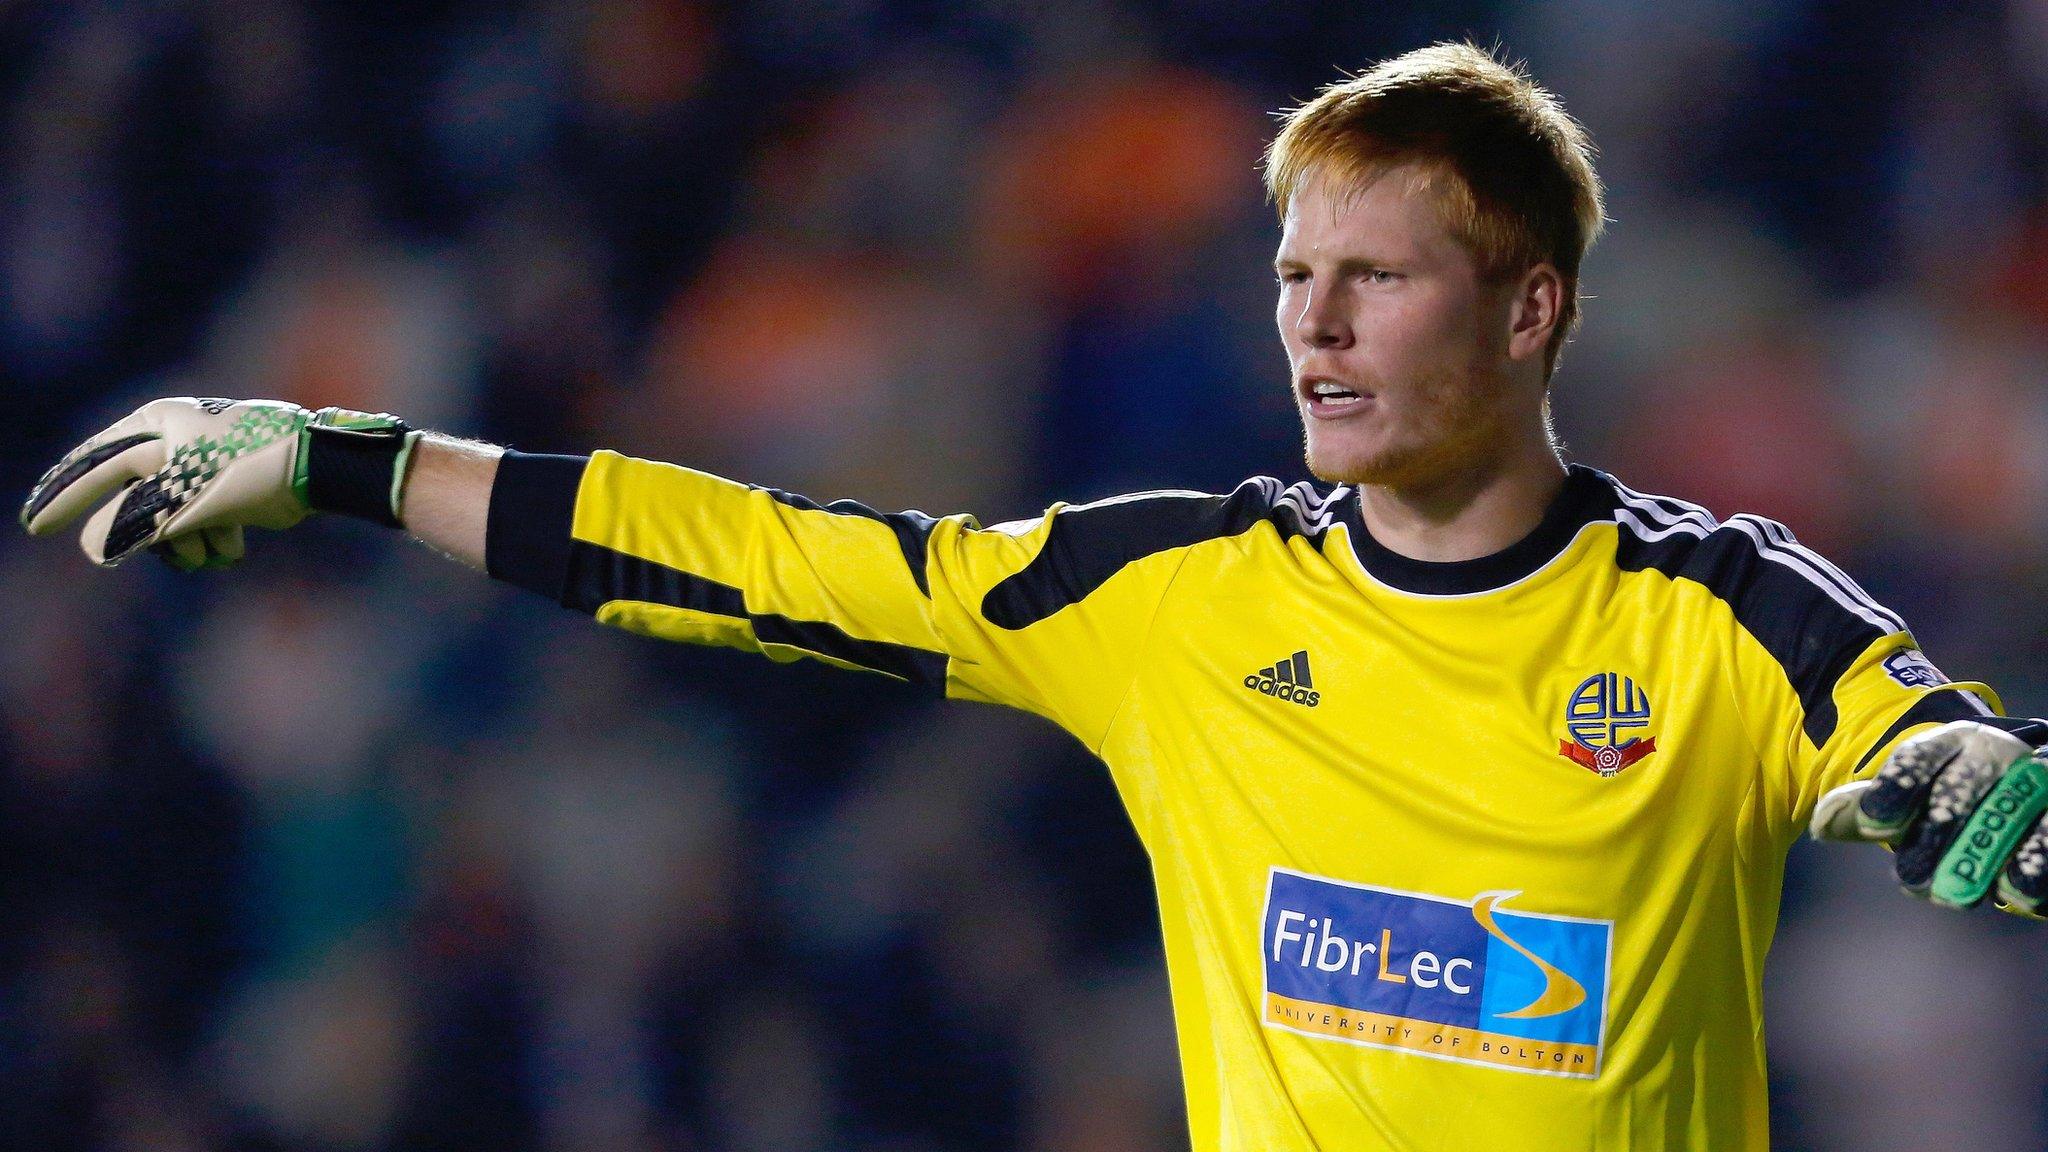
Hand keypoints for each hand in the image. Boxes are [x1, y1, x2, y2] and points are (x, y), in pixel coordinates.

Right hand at [20, 397, 415, 569]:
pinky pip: (200, 524)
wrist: (322, 467)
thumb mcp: (186, 499)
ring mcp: (200, 463)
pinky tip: (236, 541)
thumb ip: (134, 523)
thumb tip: (93, 549)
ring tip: (218, 546)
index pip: (97, 466)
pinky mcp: (226, 486)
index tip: (35, 525)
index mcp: (156, 425)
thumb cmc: (251, 471)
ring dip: (191, 543)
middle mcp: (173, 438)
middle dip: (159, 534)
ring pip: (169, 519)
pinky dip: (215, 539)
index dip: (64, 497)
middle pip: (136, 501)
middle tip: (181, 549)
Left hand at [1811, 720, 2047, 917]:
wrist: (2004, 784)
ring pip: (2008, 817)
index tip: (1873, 824)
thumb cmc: (1936, 798)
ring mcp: (2034, 783)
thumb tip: (1825, 823)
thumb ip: (1861, 810)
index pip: (1916, 761)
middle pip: (1959, 794)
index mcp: (1950, 741)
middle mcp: (1997, 756)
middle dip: (1934, 838)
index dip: (1893, 791)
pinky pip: (2047, 842)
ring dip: (1984, 857)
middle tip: (1914, 877)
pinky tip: (2018, 892)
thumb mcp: (1900, 795)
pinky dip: (2036, 866)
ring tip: (1958, 893)